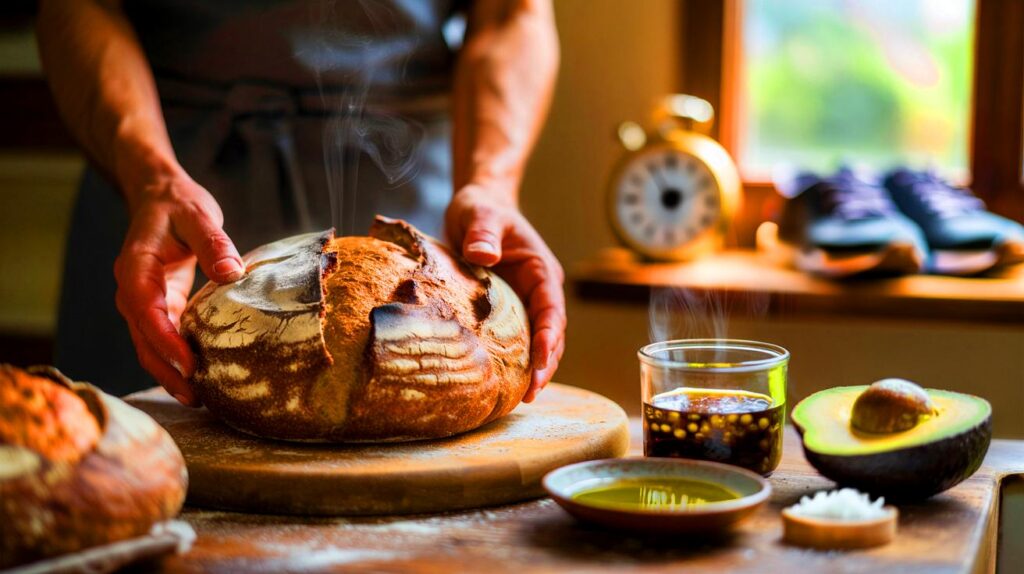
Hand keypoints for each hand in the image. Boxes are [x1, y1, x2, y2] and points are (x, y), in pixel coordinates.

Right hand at [114, 174, 243, 405]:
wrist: (159, 195)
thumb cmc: (178, 204)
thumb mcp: (198, 214)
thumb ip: (214, 242)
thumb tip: (233, 273)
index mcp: (137, 265)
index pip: (144, 308)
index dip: (164, 340)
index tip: (189, 364)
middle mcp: (132, 287)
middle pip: (142, 337)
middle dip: (165, 369)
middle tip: (195, 397)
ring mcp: (142, 299)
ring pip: (148, 343)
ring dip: (168, 371)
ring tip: (196, 398)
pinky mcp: (158, 304)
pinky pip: (161, 337)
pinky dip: (175, 358)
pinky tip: (197, 376)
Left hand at [446, 184, 565, 402]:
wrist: (476, 207)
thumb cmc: (481, 209)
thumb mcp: (480, 214)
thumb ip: (483, 233)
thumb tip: (484, 256)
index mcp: (540, 270)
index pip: (551, 309)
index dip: (549, 338)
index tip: (541, 363)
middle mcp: (539, 290)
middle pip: (551, 333)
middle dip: (546, 363)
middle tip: (531, 393)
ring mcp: (525, 302)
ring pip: (538, 341)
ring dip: (535, 368)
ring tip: (523, 397)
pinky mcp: (509, 311)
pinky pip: (517, 339)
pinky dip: (516, 361)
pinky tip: (504, 383)